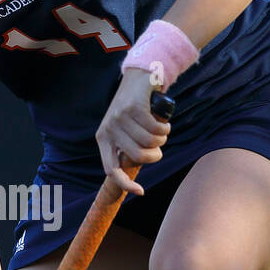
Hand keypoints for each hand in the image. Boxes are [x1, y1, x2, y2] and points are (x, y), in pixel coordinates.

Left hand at [95, 69, 171, 195]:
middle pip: (138, 156)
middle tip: (159, 146)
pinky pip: (156, 129)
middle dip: (155, 154)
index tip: (141, 192)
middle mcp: (109, 129)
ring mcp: (120, 118)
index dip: (125, 184)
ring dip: (162, 139)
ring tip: (161, 131)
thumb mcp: (125, 128)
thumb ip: (127, 146)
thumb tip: (137, 167)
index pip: (110, 169)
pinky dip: (165, 129)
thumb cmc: (135, 108)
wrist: (139, 77)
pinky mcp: (133, 107)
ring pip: (149, 142)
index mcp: (103, 139)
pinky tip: (164, 123)